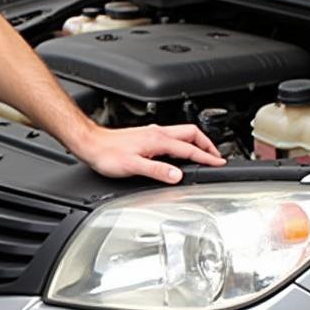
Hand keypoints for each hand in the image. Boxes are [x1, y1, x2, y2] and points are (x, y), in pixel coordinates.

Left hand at [78, 123, 225, 182]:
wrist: (91, 144)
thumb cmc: (107, 154)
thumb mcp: (133, 166)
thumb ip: (157, 171)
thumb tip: (177, 175)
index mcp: (158, 140)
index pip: (189, 148)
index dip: (206, 157)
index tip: (218, 163)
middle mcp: (157, 133)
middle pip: (191, 133)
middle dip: (207, 144)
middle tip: (215, 156)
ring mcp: (152, 134)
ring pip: (182, 134)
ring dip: (196, 142)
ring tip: (203, 153)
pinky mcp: (145, 137)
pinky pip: (172, 137)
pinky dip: (182, 144)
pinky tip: (178, 152)